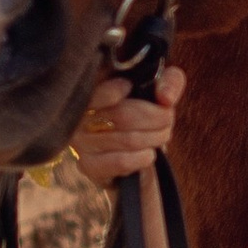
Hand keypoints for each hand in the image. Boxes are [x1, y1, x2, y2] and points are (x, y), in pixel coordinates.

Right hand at [72, 62, 182, 185]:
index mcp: (90, 90)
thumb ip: (170, 82)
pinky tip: (148, 154)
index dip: (117, 91)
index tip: (133, 89)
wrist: (133, 155)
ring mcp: (80, 141)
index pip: (98, 92)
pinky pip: (122, 161)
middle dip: (157, 119)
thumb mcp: (160, 91)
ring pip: (128, 140)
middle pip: (124, 115)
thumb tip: (166, 98)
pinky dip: (143, 157)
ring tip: (161, 136)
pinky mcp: (88, 165)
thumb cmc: (144, 115)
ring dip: (155, 138)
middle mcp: (78, 115)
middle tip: (167, 121)